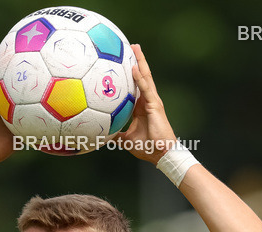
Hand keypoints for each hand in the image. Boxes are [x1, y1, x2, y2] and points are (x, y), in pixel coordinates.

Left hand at [114, 44, 177, 164]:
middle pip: (141, 77)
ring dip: (139, 62)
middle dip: (136, 61)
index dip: (130, 74)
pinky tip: (133, 67)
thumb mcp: (125, 140)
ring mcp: (152, 101)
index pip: (135, 86)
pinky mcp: (155, 105)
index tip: (123, 62)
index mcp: (141, 107)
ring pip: (145, 77)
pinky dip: (139, 78)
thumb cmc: (146, 147)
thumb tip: (101, 134)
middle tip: (130, 46)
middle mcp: (147, 101)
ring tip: (134, 48)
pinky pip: (146, 88)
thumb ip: (115, 134)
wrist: (160, 154)